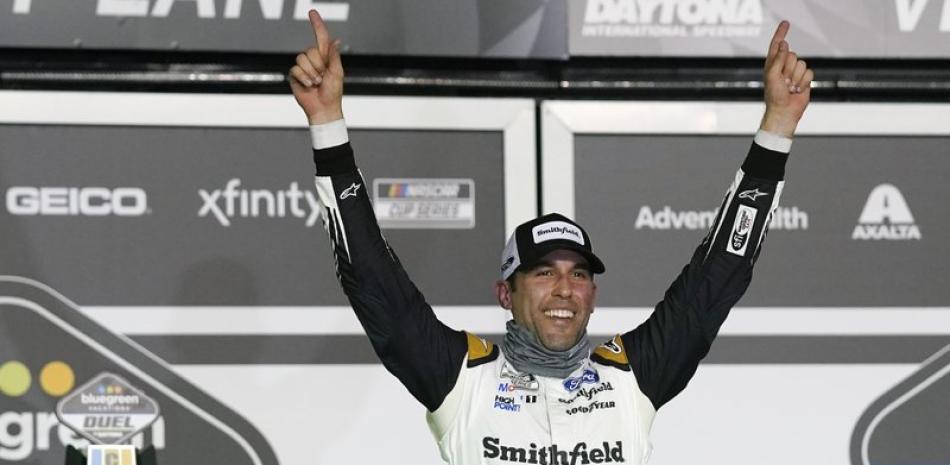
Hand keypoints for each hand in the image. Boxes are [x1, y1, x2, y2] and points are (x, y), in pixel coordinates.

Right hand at [289, 9, 343, 124]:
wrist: (323, 108)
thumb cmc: (333, 92)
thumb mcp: (337, 72)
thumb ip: (334, 56)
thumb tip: (336, 40)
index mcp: (325, 57)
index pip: (320, 37)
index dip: (317, 24)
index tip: (312, 12)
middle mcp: (313, 59)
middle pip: (310, 50)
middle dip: (318, 65)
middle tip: (322, 77)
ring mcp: (303, 67)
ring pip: (302, 58)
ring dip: (311, 73)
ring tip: (316, 83)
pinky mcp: (295, 75)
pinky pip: (296, 69)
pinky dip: (304, 78)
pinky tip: (309, 85)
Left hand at [760, 20, 812, 137]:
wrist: (785, 111)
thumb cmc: (774, 96)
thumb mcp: (772, 76)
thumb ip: (778, 59)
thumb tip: (784, 44)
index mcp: (772, 64)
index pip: (777, 45)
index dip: (781, 33)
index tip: (786, 23)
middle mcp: (783, 66)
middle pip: (793, 55)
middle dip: (789, 69)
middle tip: (783, 82)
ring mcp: (794, 72)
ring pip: (802, 63)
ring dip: (796, 78)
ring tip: (789, 87)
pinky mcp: (804, 78)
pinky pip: (809, 72)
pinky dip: (804, 82)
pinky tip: (797, 90)